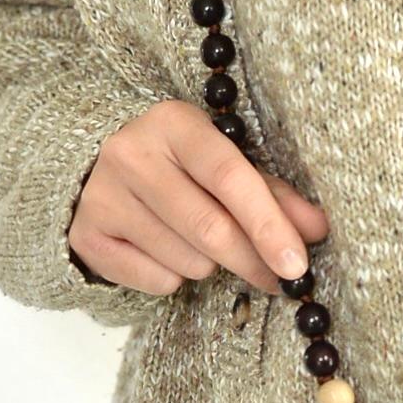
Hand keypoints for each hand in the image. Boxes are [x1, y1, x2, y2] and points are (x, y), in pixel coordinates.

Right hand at [68, 98, 330, 297]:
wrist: (93, 167)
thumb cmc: (178, 164)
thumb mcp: (223, 160)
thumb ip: (272, 193)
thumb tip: (316, 229)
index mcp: (173, 123)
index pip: (229, 176)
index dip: (268, 223)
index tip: (297, 263)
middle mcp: (131, 154)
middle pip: (210, 228)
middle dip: (254, 261)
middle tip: (280, 279)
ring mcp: (102, 196)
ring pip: (187, 261)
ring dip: (211, 265)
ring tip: (203, 243)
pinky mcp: (85, 236)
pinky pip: (156, 280)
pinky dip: (174, 276)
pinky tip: (167, 250)